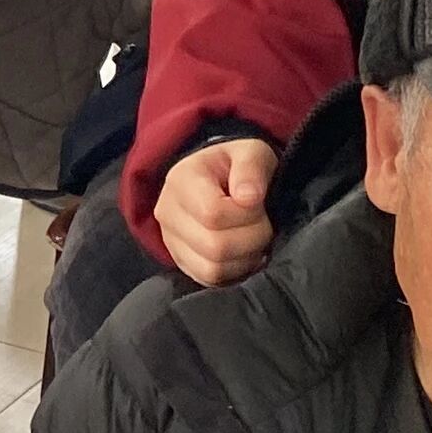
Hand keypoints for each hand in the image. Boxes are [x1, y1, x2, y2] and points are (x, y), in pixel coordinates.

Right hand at [155, 137, 276, 286]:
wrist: (217, 178)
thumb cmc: (236, 165)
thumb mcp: (250, 152)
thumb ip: (251, 167)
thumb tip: (249, 198)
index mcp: (180, 180)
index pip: (212, 213)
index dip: (246, 215)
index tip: (259, 204)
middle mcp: (167, 212)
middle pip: (214, 246)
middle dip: (252, 239)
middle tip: (264, 224)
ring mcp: (170, 241)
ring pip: (212, 269)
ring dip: (245, 258)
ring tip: (254, 238)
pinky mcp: (181, 262)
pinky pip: (210, 280)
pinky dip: (235, 271)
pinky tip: (243, 252)